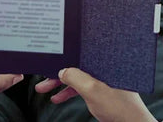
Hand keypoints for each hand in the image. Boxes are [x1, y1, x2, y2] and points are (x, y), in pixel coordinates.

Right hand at [35, 68, 157, 121]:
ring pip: (76, 77)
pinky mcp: (101, 89)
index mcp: (101, 60)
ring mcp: (101, 78)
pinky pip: (81, 87)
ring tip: (43, 89)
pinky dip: (69, 92)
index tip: (49, 63)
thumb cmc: (120, 107)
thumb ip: (75, 78)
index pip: (78, 54)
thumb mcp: (93, 90)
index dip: (62, 58)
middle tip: (42, 79)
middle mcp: (101, 66)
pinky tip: (58, 98)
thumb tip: (62, 70)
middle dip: (57, 73)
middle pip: (74, 65)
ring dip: (60, 84)